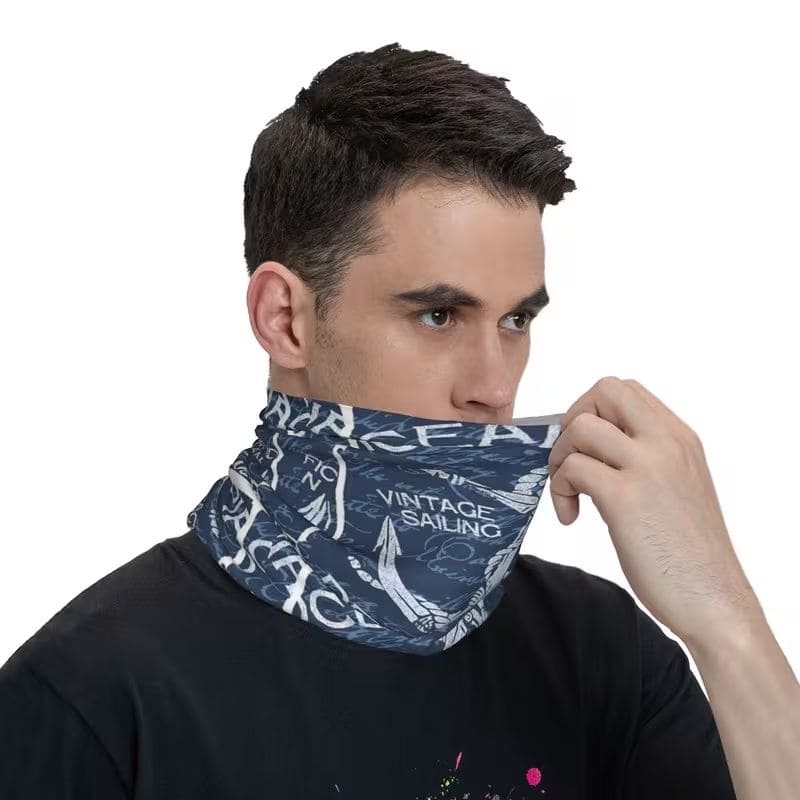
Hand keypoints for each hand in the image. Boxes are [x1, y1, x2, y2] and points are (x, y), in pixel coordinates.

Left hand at [547, 376, 761, 643]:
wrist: (714, 601)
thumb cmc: (688, 552)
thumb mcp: (675, 486)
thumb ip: (644, 457)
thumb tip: (591, 445)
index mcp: (680, 438)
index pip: (625, 390)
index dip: (593, 411)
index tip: (587, 449)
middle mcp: (668, 443)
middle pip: (604, 390)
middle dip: (573, 419)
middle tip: (571, 460)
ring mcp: (648, 467)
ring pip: (580, 427)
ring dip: (560, 458)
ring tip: (570, 493)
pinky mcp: (626, 497)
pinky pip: (573, 468)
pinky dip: (559, 489)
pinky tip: (571, 517)